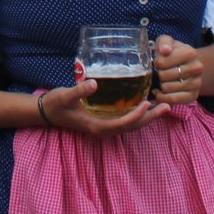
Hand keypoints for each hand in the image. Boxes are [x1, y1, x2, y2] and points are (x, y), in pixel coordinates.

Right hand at [37, 82, 170, 134]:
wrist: (47, 112)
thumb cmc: (56, 104)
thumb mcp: (65, 96)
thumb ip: (79, 91)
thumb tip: (93, 84)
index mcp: (96, 126)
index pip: (122, 124)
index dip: (136, 115)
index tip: (147, 104)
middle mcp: (103, 129)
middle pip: (132, 126)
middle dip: (150, 118)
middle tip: (167, 106)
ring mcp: (104, 126)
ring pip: (131, 124)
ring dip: (147, 117)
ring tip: (163, 106)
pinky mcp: (104, 120)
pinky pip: (125, 120)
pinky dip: (138, 114)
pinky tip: (145, 105)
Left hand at [149, 37, 201, 105]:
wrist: (190, 65)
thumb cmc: (175, 52)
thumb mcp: (168, 42)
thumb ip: (164, 42)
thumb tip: (165, 50)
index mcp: (190, 52)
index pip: (162, 62)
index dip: (156, 63)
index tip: (158, 62)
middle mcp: (196, 68)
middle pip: (164, 76)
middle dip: (158, 74)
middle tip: (161, 72)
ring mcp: (196, 83)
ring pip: (167, 88)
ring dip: (160, 85)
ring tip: (163, 80)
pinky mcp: (193, 96)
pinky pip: (172, 100)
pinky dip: (162, 97)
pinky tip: (160, 92)